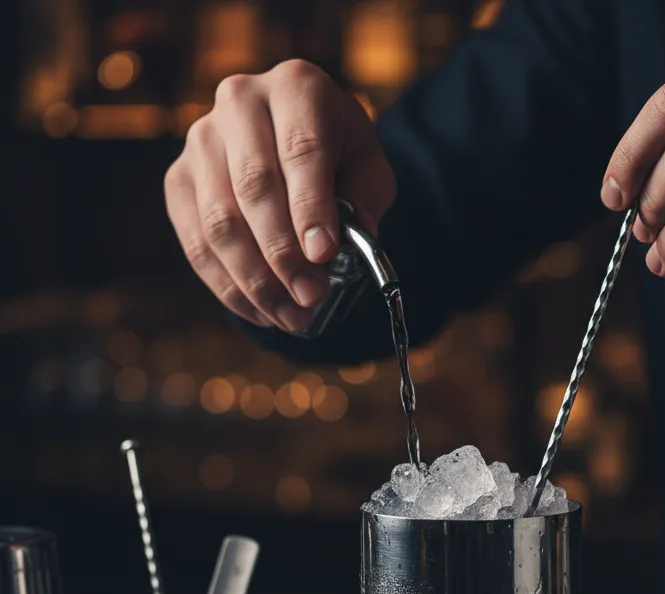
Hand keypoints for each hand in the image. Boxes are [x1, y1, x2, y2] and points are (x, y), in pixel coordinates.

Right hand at [165, 60, 395, 330]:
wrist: (297, 141)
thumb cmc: (340, 157)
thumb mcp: (369, 168)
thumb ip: (365, 198)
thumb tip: (354, 236)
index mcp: (296, 87)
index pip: (300, 150)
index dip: (310, 207)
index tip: (323, 255)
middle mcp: (239, 102)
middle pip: (254, 188)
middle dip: (284, 254)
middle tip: (311, 297)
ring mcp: (201, 139)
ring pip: (219, 222)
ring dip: (256, 281)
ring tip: (292, 318)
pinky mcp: (178, 179)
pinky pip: (196, 243)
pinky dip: (229, 287)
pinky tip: (262, 313)